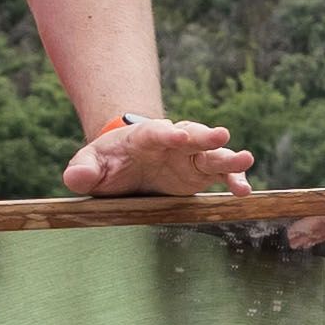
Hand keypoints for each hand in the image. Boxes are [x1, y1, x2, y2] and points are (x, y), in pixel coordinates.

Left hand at [60, 115, 254, 197]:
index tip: (179, 136)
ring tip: (246, 159)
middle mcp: (172, 142)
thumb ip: (82, 170)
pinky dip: (233, 180)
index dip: (167, 134)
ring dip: (228, 156)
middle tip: (221, 135)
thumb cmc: (106, 164)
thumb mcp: (90, 165)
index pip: (155, 133)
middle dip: (204, 135)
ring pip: (211, 153)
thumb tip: (77, 177)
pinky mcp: (200, 173)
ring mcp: (189, 156)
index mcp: (143, 138)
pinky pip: (220, 174)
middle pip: (191, 135)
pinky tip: (244, 191)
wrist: (126, 164)